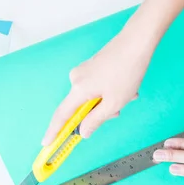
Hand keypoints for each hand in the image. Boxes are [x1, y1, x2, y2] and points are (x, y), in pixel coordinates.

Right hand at [40, 0, 183, 145]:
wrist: (137, 41)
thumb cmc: (127, 71)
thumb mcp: (113, 103)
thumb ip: (96, 120)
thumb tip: (83, 132)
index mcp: (79, 90)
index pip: (61, 116)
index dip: (54, 131)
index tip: (47, 143)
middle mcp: (77, 79)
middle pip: (81, 107)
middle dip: (99, 113)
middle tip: (118, 111)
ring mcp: (84, 71)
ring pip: (92, 98)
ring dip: (109, 102)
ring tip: (128, 95)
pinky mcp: (92, 67)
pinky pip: (97, 87)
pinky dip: (110, 92)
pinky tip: (126, 87)